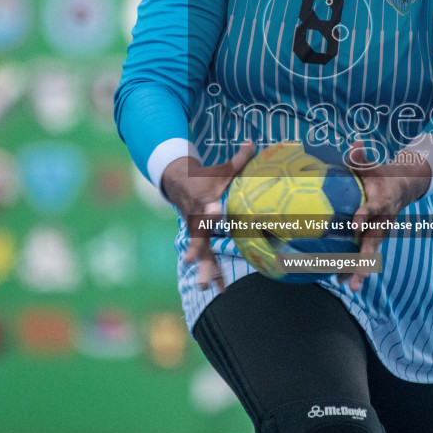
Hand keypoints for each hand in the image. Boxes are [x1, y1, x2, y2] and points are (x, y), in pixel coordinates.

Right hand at [160, 141, 255, 290]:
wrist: (178, 182)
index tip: (213, 212)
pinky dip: (211, 272)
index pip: (207, 204)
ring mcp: (196, 230)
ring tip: (207, 289)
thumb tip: (254, 142)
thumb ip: (240, 159)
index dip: (210, 209)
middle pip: (198, 235)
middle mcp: (198, 218)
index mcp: (204, 199)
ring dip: (205, 270)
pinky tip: (218, 289)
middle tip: (194, 263)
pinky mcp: (198, 238)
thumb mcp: (222, 168)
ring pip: (200, 252)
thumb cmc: (207, 176)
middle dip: (197, 249)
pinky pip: (205, 257)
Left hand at [342, 139, 431, 291]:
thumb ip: (360, 157)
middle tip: (359, 273)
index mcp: (382, 201)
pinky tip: (341, 282)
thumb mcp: (372, 165)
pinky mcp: (375, 239)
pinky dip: (354, 268)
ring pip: (370, 253)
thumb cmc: (381, 175)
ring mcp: (380, 232)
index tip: (354, 225)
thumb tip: (354, 144)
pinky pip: (364, 255)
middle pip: (374, 240)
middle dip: (366, 257)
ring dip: (361, 270)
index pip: (373, 208)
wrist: (403, 188)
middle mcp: (383, 221)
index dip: (364, 215)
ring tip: (351, 287)